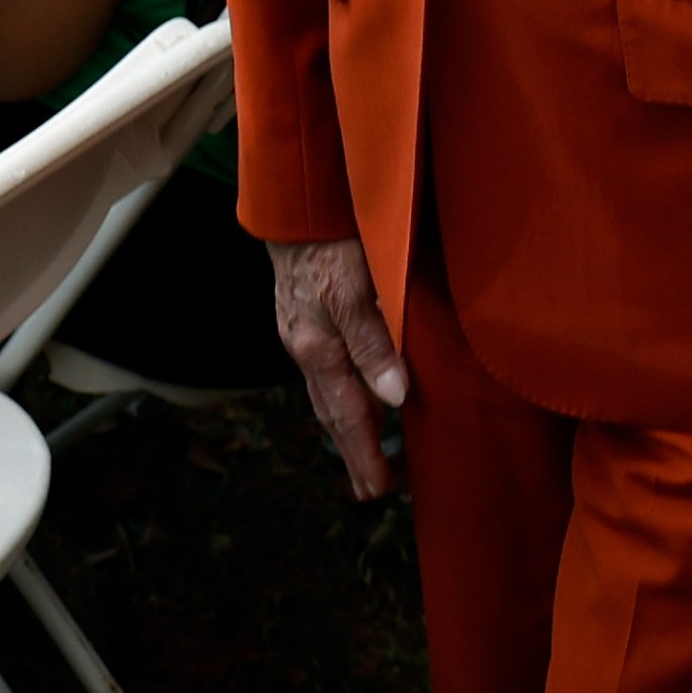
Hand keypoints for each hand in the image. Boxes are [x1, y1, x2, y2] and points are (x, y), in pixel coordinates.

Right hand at [269, 238, 406, 497]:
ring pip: (326, 394)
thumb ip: (373, 340)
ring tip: (364, 460)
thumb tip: (395, 396)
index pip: (347, 414)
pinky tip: (352, 399)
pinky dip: (338, 397)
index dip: (365, 452)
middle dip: (353, 453)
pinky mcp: (306, 318)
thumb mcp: (357, 286)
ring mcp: (303, 333)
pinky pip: (324, 371)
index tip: (381, 489)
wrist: (297, 201)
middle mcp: (306, 347)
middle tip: (372, 491)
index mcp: (318, 347)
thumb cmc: (332, 238)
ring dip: (346, 429)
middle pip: (332, 413)